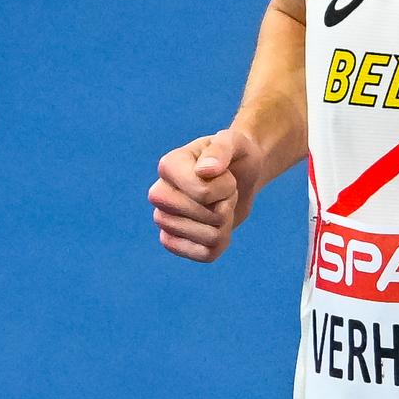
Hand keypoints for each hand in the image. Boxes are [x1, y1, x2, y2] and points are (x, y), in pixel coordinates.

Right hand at [149, 126, 262, 261]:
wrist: (239, 175)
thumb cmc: (235, 156)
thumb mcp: (234, 143)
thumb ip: (222, 149)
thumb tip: (205, 171)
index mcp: (168, 166)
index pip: (202, 193)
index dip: (224, 187)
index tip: (224, 174)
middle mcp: (159, 194)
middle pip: (205, 217)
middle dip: (226, 204)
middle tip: (223, 191)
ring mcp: (164, 220)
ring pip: (209, 238)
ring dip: (226, 222)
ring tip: (219, 204)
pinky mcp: (174, 242)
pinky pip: (205, 254)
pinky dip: (221, 242)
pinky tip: (217, 226)